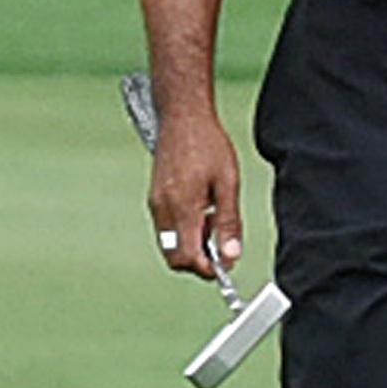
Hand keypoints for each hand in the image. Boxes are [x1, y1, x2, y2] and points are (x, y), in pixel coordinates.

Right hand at [147, 106, 241, 281]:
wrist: (183, 119)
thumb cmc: (208, 145)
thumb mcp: (229, 183)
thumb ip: (229, 222)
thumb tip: (232, 255)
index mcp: (181, 207)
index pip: (186, 258)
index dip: (207, 268)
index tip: (227, 264)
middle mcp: (162, 210)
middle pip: (175, 258)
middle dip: (199, 259)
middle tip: (222, 243)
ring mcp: (155, 205)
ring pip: (170, 245)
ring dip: (193, 244)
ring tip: (214, 219)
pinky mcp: (154, 199)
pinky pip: (167, 229)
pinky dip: (185, 231)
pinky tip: (202, 210)